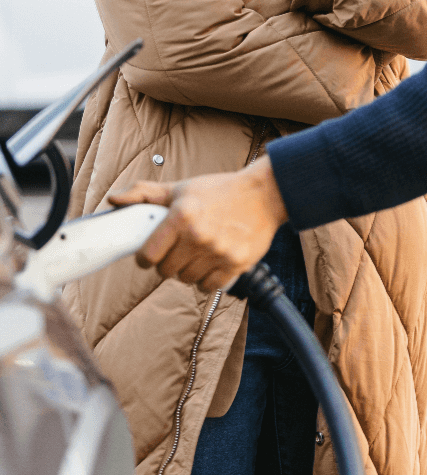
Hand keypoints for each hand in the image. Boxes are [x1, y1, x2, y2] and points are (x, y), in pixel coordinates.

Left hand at [108, 156, 288, 291]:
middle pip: (166, 271)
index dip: (146, 257)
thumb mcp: (182, 188)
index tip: (150, 255)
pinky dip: (206, 279)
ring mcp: (218, 252)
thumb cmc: (220, 190)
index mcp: (181, 216)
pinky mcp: (235, 264)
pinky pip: (208, 286)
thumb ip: (145, 194)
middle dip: (167, 263)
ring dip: (188, 271)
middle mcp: (198, 236)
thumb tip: (114, 199)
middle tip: (178, 250)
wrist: (265, 194)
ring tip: (197, 253)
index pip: (148, 255)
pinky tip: (211, 262)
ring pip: (186, 280)